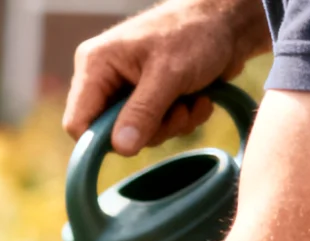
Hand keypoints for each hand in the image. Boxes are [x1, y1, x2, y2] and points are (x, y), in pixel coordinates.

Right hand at [62, 0, 270, 155]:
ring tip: (194, 101)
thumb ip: (143, 112)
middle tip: (179, 112)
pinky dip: (181, 119)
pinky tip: (199, 99)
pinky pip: (156, 127)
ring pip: (136, 133)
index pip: (78, 122)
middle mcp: (104, 77)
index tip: (137, 140)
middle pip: (109, 132)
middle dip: (150, 130)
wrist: (231, 21)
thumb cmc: (196, 34)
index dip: (101, 140)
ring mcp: (126, 88)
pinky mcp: (148, 96)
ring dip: (171, 125)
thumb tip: (120, 149)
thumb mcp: (169, 74)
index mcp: (95, 65)